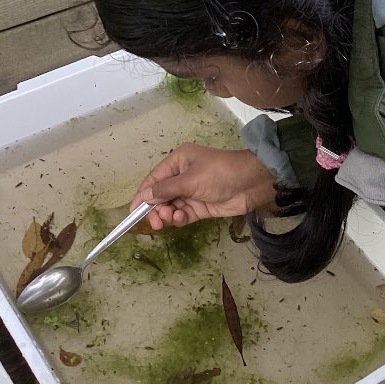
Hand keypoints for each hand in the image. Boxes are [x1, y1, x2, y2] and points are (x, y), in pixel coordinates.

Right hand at [131, 142, 276, 229]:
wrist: (251, 183)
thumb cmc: (220, 173)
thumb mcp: (190, 179)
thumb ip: (166, 190)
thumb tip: (144, 197)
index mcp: (178, 161)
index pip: (154, 179)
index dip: (142, 195)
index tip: (133, 212)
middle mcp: (182, 176)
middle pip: (161, 195)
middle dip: (156, 208)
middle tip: (157, 222)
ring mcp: (192, 192)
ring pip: (171, 207)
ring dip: (168, 214)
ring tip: (172, 218)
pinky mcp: (201, 206)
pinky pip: (183, 214)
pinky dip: (179, 218)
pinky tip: (181, 219)